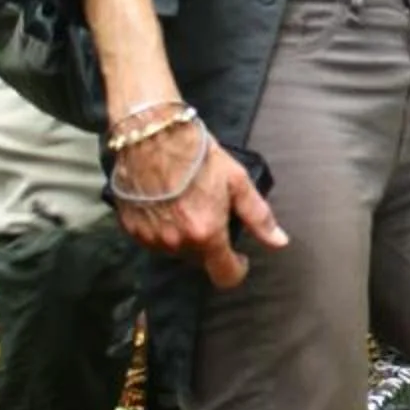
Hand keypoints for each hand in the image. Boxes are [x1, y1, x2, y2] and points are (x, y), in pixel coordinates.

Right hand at [109, 120, 286, 289]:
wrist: (151, 134)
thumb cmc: (196, 153)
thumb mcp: (237, 181)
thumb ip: (258, 217)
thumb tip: (279, 242)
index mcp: (206, 233)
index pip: (226, 276)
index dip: (237, 268)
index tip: (239, 255)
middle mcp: (177, 242)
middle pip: (200, 260)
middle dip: (210, 243)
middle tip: (211, 211)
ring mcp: (151, 237)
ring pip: (176, 250)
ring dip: (185, 236)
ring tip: (186, 203)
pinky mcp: (130, 228)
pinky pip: (153, 239)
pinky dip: (162, 228)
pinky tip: (165, 203)